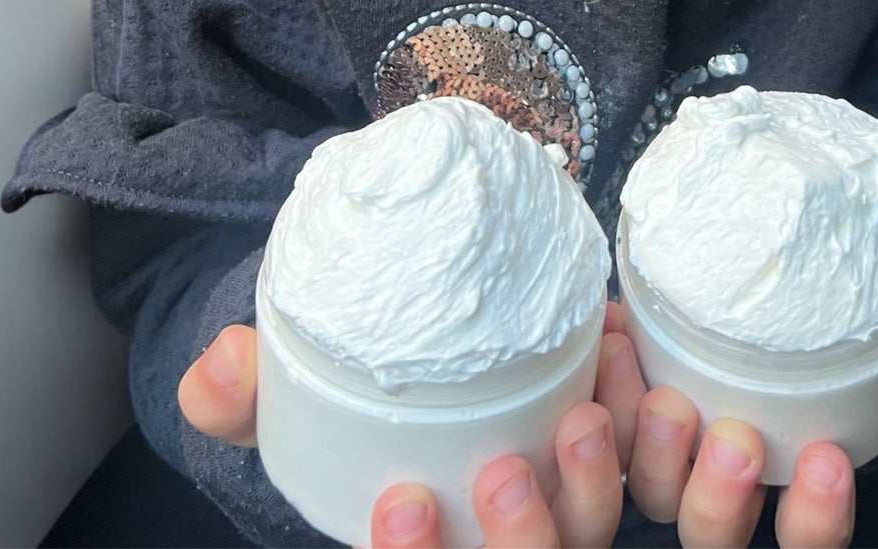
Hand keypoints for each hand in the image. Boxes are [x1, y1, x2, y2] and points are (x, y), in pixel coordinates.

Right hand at [177, 325, 622, 546]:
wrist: (425, 348)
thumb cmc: (353, 397)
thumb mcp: (293, 398)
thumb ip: (250, 394)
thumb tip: (218, 369)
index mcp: (424, 542)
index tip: (399, 503)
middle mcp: (502, 541)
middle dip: (527, 539)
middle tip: (502, 470)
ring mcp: (564, 510)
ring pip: (599, 533)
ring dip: (604, 482)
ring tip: (592, 412)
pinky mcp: (617, 457)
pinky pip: (660, 476)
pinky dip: (659, 435)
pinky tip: (633, 360)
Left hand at [593, 280, 877, 548]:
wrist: (701, 262)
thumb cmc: (785, 311)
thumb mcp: (865, 316)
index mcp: (777, 474)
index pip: (804, 542)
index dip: (814, 521)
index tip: (829, 461)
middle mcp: (709, 486)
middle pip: (707, 539)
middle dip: (716, 501)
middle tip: (732, 436)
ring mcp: (646, 463)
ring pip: (631, 505)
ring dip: (628, 462)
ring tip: (628, 401)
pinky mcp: (591, 430)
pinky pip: (571, 455)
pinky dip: (581, 416)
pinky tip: (602, 347)